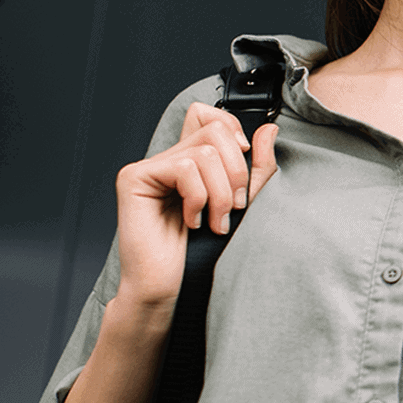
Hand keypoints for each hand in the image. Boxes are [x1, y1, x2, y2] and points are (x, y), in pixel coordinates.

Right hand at [113, 102, 278, 309]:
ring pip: (205, 151)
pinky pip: (184, 168)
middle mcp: (167, 158)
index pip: (209, 114)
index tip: (244, 162)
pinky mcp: (134, 178)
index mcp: (189, 160)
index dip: (233, 129)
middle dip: (237, 171)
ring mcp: (147, 166)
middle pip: (215, 130)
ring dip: (221, 193)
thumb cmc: (201, 252)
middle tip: (234, 207)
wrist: (167, 287)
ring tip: (216, 223)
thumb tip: (269, 129)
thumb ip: (257, 168)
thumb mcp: (242, 203)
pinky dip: (198, 198)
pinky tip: (191, 222)